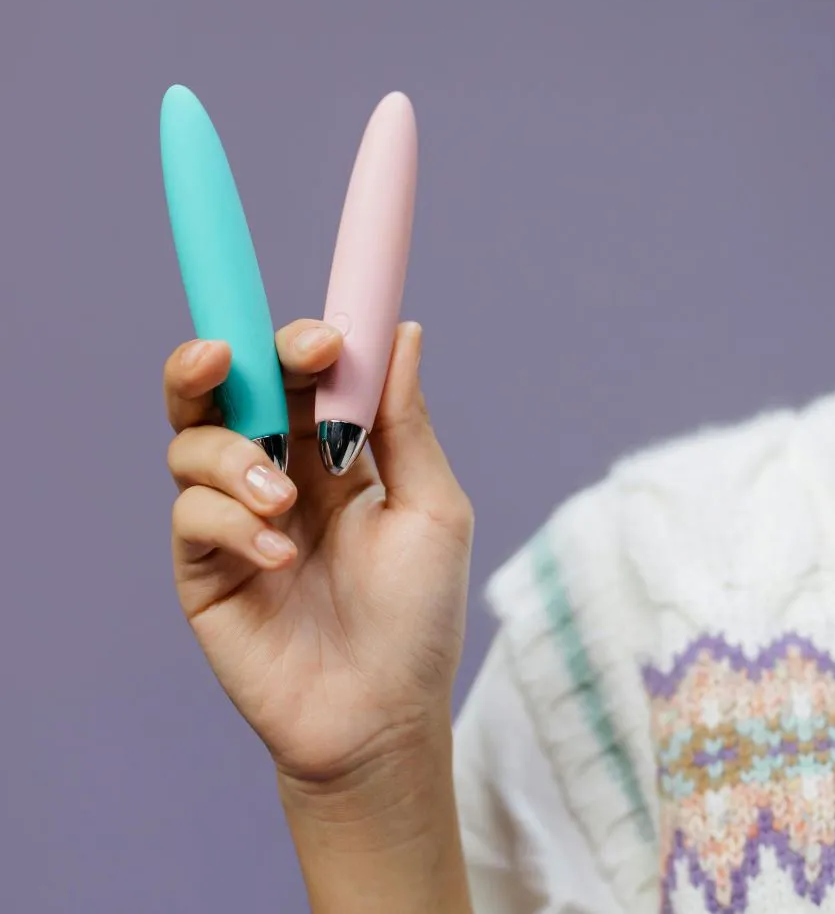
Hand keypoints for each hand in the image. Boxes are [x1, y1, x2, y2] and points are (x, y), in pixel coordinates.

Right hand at [163, 320, 473, 786]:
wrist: (381, 715)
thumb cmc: (419, 615)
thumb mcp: (432, 508)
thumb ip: (406, 422)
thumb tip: (400, 331)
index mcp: (337, 453)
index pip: (301, 376)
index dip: (303, 345)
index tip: (325, 339)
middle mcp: (280, 474)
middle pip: (226, 389)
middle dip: (223, 359)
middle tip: (236, 355)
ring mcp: (236, 519)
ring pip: (193, 440)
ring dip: (231, 454)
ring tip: (282, 498)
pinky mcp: (203, 567)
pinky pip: (191, 514)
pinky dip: (233, 522)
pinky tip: (280, 556)